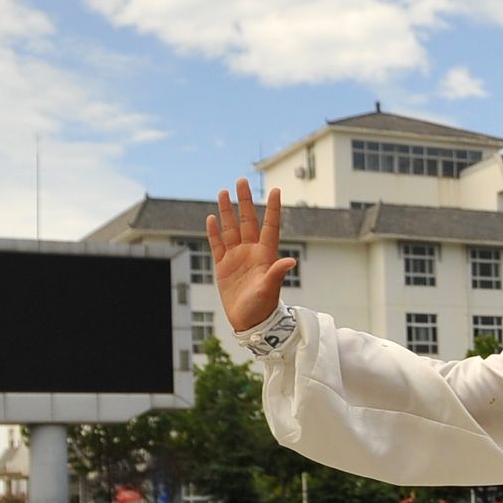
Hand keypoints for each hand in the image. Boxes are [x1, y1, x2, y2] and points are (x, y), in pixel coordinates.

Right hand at [208, 177, 297, 331]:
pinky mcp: (223, 266)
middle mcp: (251, 252)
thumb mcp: (270, 289)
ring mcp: (236, 257)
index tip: (276, 190)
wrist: (250, 322)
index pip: (270, 226)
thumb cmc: (264, 307)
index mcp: (266, 255)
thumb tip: (290, 260)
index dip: (273, 209)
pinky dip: (214, 232)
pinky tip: (212, 217)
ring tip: (223, 192)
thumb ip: (277, 273)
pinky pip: (217, 245)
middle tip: (241, 181)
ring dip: (227, 211)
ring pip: (231, 229)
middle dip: (244, 201)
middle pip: (247, 221)